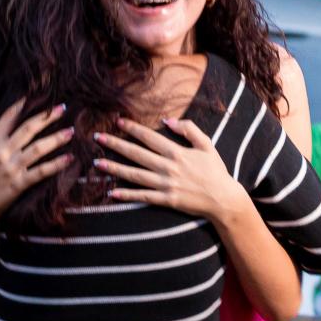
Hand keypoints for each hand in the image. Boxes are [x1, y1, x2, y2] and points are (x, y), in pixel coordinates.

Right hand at [0, 99, 73, 234]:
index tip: (33, 98)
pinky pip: (41, 172)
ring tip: (71, 131)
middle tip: (62, 108)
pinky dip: (55, 165)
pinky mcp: (20, 184)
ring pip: (38, 149)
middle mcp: (3, 153)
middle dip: (46, 118)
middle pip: (28, 130)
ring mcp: (12, 168)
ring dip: (56, 139)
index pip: (7, 120)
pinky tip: (69, 158)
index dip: (20, 107)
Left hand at [92, 116, 247, 221]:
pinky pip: (142, 196)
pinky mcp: (166, 199)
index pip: (149, 137)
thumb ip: (188, 129)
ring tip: (97, 163)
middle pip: (136, 154)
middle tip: (97, 137)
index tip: (117, 121)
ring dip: (114, 168)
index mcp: (177, 152)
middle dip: (115, 144)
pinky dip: (127, 194)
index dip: (132, 129)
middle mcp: (168, 167)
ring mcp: (166, 184)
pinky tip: (112, 191)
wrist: (223, 199)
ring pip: (135, 175)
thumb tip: (167, 120)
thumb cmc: (215, 171)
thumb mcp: (206, 144)